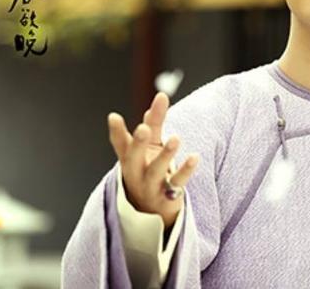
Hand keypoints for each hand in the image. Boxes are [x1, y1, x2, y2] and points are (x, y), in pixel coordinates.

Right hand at [107, 92, 198, 227]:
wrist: (151, 212)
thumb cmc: (148, 170)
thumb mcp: (151, 147)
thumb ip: (155, 123)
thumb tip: (161, 96)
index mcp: (129, 158)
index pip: (120, 144)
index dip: (116, 131)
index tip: (114, 116)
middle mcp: (136, 172)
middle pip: (134, 157)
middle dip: (138, 143)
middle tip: (143, 128)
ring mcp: (150, 186)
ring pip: (155, 171)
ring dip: (165, 155)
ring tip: (175, 138)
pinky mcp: (167, 196)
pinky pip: (177, 183)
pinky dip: (186, 170)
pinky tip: (195, 157)